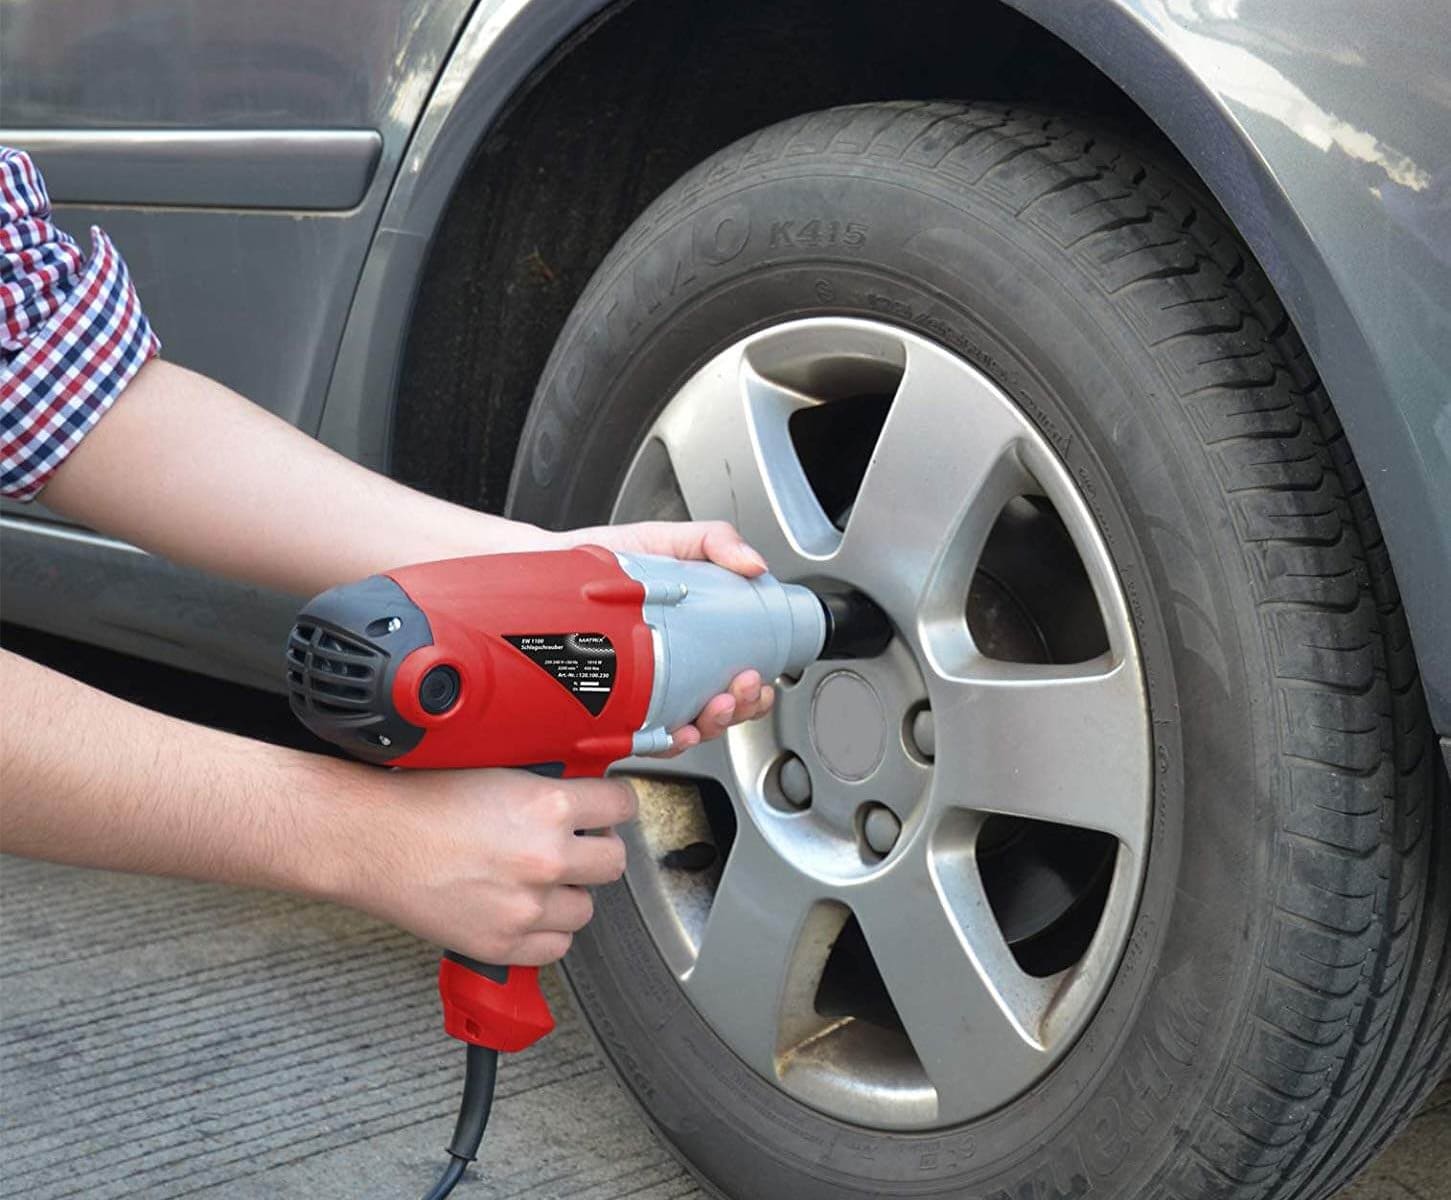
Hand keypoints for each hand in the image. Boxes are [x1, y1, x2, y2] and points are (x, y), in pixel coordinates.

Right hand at [342, 767, 636, 964]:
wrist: (369, 839)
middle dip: (596, 849)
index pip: (621, 806)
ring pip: (586, 907)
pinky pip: (556, 946)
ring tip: (539, 879)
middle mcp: (546, 858)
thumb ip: (545, 786)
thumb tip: (579, 792)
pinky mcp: (504, 944)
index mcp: (548, 806)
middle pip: (613, 861)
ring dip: (570, 893)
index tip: (604, 810)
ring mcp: (527, 906)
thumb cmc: (418, 800)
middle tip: (574, 844)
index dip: (612, 806)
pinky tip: (524, 909)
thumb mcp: (497, 770)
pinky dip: (546, 931)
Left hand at [561, 519, 777, 750]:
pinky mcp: (617, 707)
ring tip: (715, 705)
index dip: (755, 691)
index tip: (758, 679)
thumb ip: (716, 541)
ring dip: (713, 725)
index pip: (737, 680)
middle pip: (722, 710)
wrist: (552, 567)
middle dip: (741, 708)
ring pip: (692, 728)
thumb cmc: (611, 561)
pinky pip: (648, 739)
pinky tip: (679, 731)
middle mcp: (674, 675)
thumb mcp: (670, 540)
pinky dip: (671, 742)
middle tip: (739, 687)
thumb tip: (755, 565)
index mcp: (697, 644)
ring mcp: (647, 694)